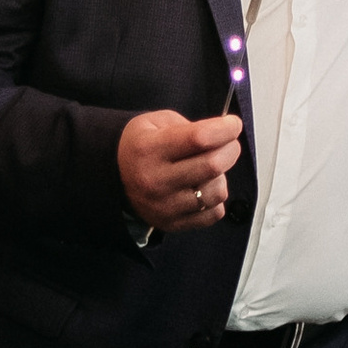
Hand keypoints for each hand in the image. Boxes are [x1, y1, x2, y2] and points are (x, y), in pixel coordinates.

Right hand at [118, 107, 243, 231]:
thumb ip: (191, 127)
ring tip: (210, 169)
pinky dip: (216, 199)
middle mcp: (155, 180)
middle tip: (229, 144)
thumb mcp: (157, 123)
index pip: (198, 138)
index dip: (224, 129)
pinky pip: (213, 213)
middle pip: (212, 165)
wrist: (114, 177)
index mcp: (149, 149)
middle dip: (230, 150)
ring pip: (217, 191)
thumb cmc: (142, 146)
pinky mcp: (172, 224)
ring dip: (222, 176)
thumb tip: (225, 134)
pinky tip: (204, 188)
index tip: (233, 124)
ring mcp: (164, 206)